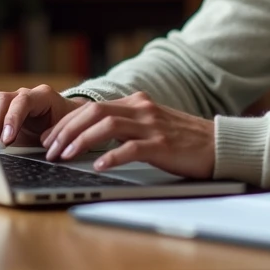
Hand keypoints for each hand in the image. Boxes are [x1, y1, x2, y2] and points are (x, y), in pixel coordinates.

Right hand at [0, 84, 88, 146]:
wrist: (63, 120)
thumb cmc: (63, 126)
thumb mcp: (60, 132)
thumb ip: (51, 138)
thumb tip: (43, 149)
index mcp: (42, 96)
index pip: (23, 101)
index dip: (13, 118)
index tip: (7, 139)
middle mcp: (23, 95)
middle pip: (2, 99)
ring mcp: (10, 101)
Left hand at [40, 91, 214, 179]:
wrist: (219, 144)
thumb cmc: (183, 139)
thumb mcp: (152, 124)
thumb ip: (126, 124)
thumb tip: (91, 135)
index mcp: (137, 103)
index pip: (93, 107)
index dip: (67, 122)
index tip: (50, 138)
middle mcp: (142, 109)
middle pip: (94, 112)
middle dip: (67, 130)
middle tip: (50, 149)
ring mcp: (153, 126)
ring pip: (107, 126)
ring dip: (81, 141)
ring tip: (65, 156)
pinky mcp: (163, 145)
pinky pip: (131, 148)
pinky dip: (111, 156)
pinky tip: (98, 166)